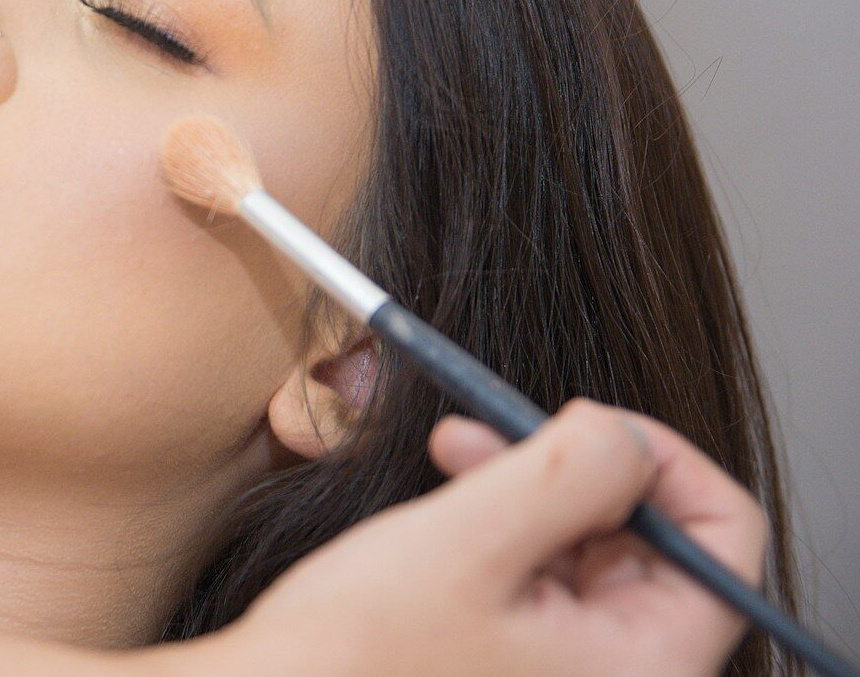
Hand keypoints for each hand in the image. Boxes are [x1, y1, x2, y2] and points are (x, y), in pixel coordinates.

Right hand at [211, 399, 766, 676]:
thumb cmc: (352, 660)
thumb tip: (623, 432)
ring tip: (452, 458)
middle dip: (576, 469)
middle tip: (490, 431)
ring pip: (591, 556)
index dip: (665, 459)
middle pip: (655, 544)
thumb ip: (573, 469)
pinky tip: (445, 512)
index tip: (588, 424)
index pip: (724, 541)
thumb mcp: (468, 539)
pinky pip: (544, 586)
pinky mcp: (517, 673)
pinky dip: (502, 532)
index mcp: (644, 671)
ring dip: (528, 490)